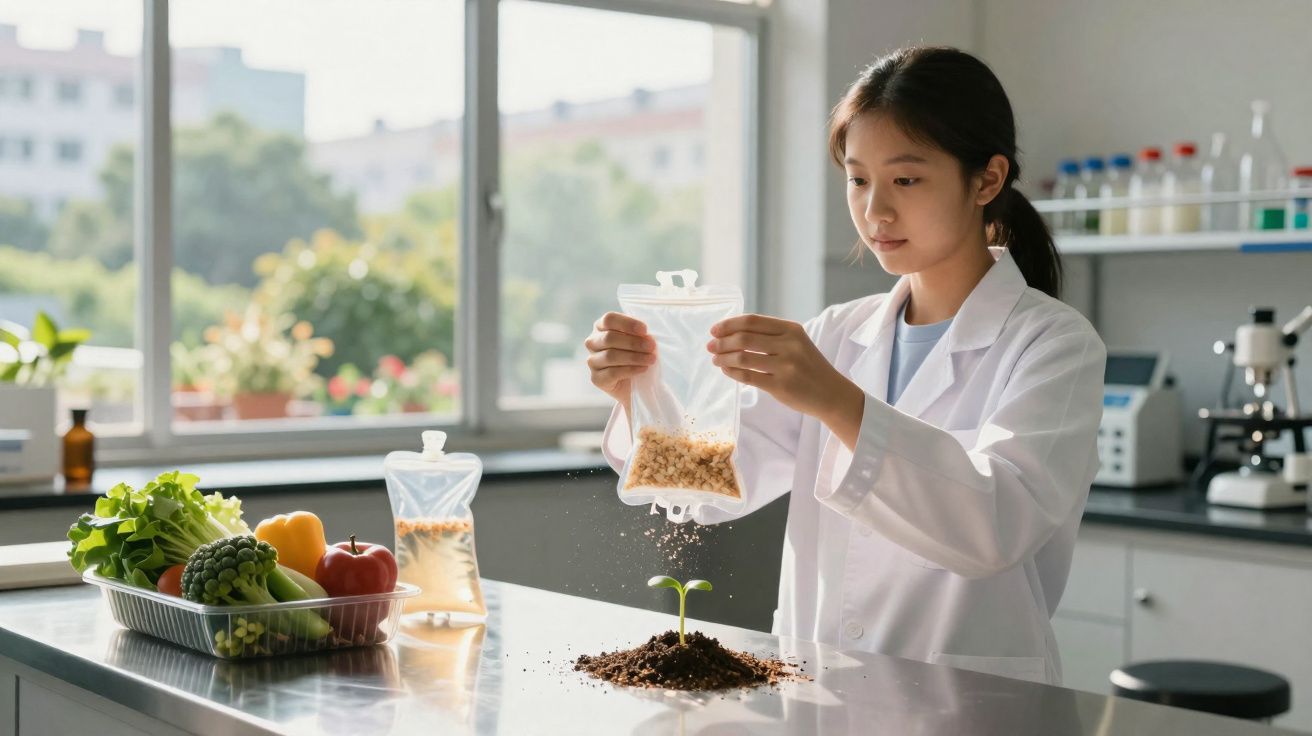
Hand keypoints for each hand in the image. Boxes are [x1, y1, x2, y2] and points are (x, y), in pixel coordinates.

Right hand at [584, 312, 655, 410]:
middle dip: (633, 342)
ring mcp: (592, 361)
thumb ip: (640, 335)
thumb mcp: (638, 340)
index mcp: (601, 327)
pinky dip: (630, 370)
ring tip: (651, 359)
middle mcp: (592, 342)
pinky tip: (643, 368)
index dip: (627, 323)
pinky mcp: (596, 378)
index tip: (644, 330)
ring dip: (634, 357)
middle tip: (651, 346)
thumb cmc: (635, 355)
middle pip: (609, 337)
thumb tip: (646, 337)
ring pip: (611, 356)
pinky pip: (612, 372)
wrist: (633, 383)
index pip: (609, 319)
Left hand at [708, 314, 864, 449]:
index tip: (714, 330)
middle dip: (722, 341)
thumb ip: (770, 335)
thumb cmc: (809, 367)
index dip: (729, 324)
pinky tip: (726, 371)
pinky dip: (732, 373)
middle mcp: (789, 345)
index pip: (752, 321)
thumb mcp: (796, 343)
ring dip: (723, 358)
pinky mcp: (780, 386)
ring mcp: (785, 366)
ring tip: (715, 359)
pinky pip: (747, 377)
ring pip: (743, 358)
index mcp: (791, 329)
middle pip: (744, 338)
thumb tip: (732, 333)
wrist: (831, 393)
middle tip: (710, 346)